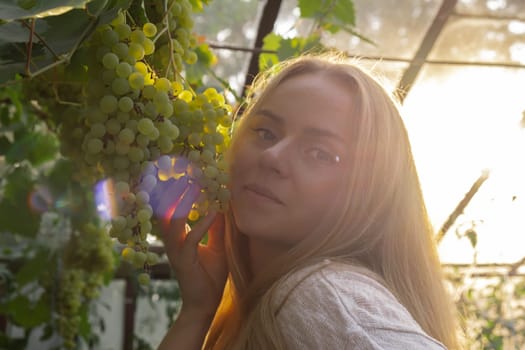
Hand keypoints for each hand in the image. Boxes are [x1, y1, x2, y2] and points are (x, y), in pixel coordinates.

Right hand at [156, 176, 227, 318]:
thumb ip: (216, 227)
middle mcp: (172, 241)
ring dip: (183, 202)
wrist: (205, 304)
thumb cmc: (211, 275)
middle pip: (165, 210)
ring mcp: (176, 250)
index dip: (174, 190)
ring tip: (194, 185)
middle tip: (183, 170)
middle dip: (171, 190)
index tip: (183, 171)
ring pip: (173, 221)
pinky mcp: (184, 261)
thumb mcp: (216, 245)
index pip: (171, 208)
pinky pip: (191, 238)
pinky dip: (201, 224)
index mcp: (178, 237)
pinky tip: (212, 212)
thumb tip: (221, 206)